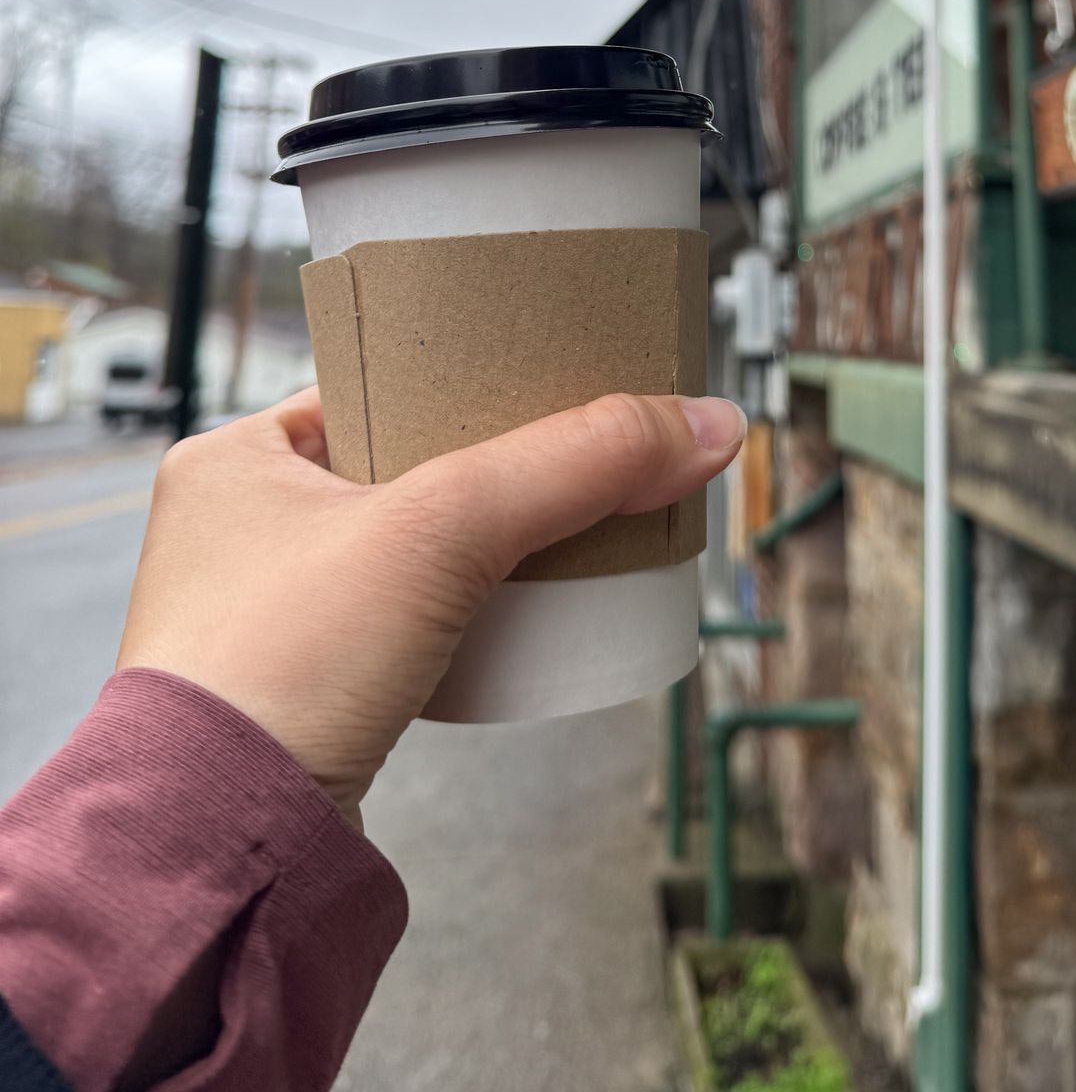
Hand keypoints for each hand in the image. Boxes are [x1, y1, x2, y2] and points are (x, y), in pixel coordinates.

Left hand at [117, 388, 744, 824]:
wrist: (217, 850)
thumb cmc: (282, 669)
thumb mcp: (445, 530)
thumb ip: (579, 464)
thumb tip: (708, 423)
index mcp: (232, 455)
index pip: (375, 381)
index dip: (465, 376)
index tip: (541, 377)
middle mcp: (234, 527)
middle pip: (404, 463)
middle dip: (490, 467)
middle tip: (570, 458)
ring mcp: (264, 614)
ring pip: (409, 547)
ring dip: (483, 544)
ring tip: (560, 530)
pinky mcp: (301, 690)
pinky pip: (403, 621)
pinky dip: (462, 612)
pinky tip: (514, 612)